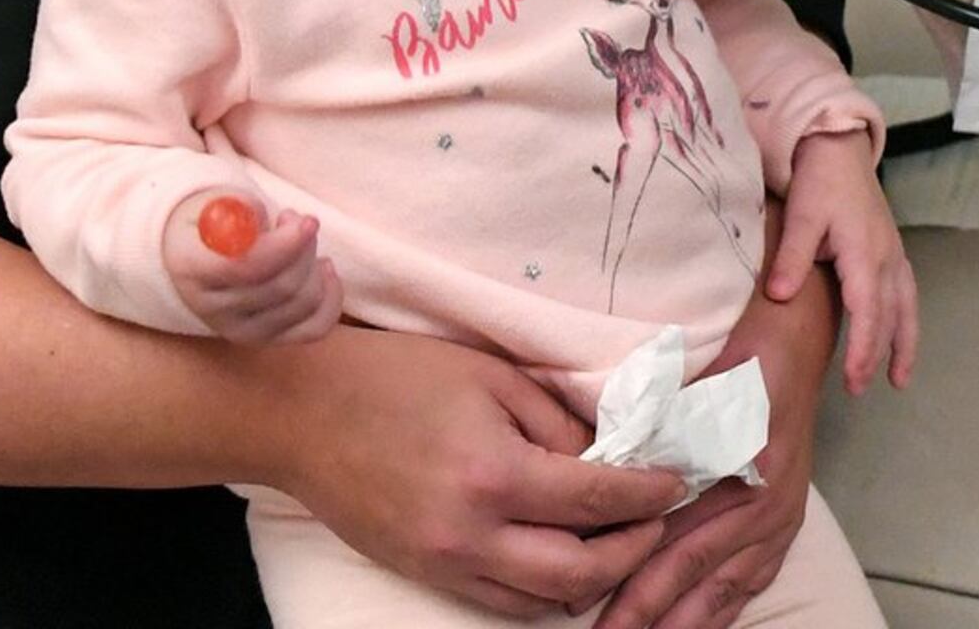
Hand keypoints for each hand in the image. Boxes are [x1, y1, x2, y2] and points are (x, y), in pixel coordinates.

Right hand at [161, 188, 339, 343]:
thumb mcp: (218, 202)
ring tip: (302, 237)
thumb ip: (240, 209)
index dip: (285, 246)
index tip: (306, 220)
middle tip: (298, 218)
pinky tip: (324, 269)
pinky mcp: (268, 340)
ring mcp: (241, 330)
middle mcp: (213, 310)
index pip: (246, 269)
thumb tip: (269, 221)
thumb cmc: (215, 223)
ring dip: (314, 263)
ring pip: (302, 303)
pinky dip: (331, 297)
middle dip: (303, 246)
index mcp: (191, 269)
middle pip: (281, 287)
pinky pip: (315, 327)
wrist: (199, 256)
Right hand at [257, 326, 687, 614]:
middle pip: (582, 573)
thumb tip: (610, 455)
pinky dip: (544, 590)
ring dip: (594, 579)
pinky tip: (563, 557)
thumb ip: (557, 421)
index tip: (679, 480)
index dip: (650, 493)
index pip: (597, 500)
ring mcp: (444, 563)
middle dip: (635, 548)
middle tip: (658, 516)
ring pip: (544, 602)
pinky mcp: (426, 574)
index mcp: (493, 472)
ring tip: (619, 539)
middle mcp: (471, 533)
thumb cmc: (394, 376)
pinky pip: (502, 602)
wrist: (299, 412)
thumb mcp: (489, 375)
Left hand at [595, 277, 837, 628]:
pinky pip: (751, 584)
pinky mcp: (787, 525)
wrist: (794, 346)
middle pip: (694, 579)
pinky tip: (696, 628)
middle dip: (647, 618)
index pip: (674, 545)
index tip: (588, 605)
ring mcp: (780, 521)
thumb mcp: (691, 394)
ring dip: (681, 625)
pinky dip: (720, 612)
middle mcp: (764, 508)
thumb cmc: (737, 363)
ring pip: (724, 592)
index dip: (630, 582)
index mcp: (736, 476)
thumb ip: (652, 442)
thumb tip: (599, 490)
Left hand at [771, 132, 917, 392]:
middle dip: (879, 355)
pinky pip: (907, 293)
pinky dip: (906, 320)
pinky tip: (900, 336)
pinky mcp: (892, 250)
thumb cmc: (819, 180)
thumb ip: (792, 257)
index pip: (868, 312)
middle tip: (860, 390)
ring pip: (907, 307)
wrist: (840, 147)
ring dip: (905, 343)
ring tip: (900, 379)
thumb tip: (781, 297)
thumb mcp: (802, 216)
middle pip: (890, 316)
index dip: (863, 350)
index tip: (855, 382)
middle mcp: (887, 258)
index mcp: (865, 254)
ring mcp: (893, 254)